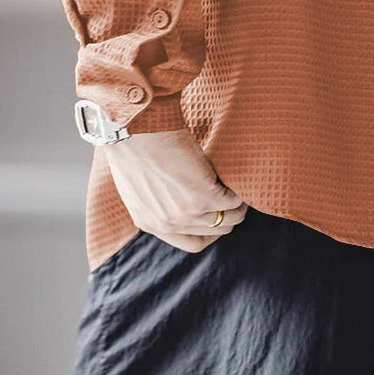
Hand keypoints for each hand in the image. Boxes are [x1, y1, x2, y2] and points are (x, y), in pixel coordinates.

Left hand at [105, 127, 248, 252]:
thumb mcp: (139, 185)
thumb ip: (157, 199)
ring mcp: (189, 212)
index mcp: (151, 224)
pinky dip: (239, 191)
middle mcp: (170, 224)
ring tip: (239, 187)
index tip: (218, 214)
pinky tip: (237, 178)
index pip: (192, 242)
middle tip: (234, 196)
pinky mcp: (205, 195)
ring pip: (229, 218)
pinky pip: (233, 200)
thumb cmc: (134, 147)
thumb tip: (175, 195)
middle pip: (215, 231)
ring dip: (238, 204)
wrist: (137, 132)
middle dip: (228, 215)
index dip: (211, 230)